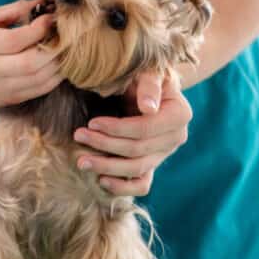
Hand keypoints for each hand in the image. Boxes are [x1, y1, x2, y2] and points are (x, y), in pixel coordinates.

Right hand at [0, 0, 62, 114]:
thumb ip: (13, 10)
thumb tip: (43, 2)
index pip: (15, 39)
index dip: (40, 29)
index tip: (51, 19)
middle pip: (30, 63)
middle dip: (54, 48)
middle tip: (64, 36)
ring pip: (38, 79)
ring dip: (58, 63)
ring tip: (64, 49)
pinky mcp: (7, 100)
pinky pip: (39, 90)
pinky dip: (54, 77)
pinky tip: (57, 64)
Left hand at [73, 70, 191, 196]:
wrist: (146, 84)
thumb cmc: (145, 73)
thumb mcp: (148, 71)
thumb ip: (149, 85)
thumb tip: (148, 108)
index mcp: (180, 115)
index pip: (145, 129)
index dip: (117, 129)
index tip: (92, 122)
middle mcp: (176, 138)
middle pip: (138, 150)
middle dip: (105, 145)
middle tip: (78, 136)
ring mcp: (165, 154)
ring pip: (137, 169)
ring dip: (107, 167)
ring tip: (81, 161)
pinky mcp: (153, 163)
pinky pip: (142, 184)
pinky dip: (123, 187)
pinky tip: (101, 180)